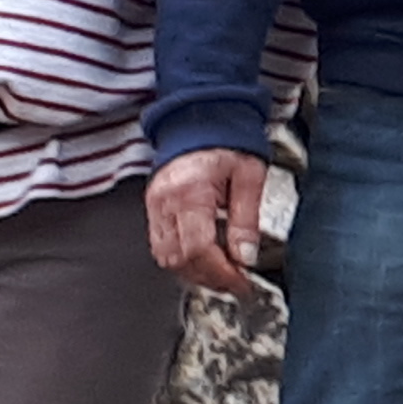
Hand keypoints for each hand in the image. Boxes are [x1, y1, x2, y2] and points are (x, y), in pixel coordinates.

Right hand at [149, 150, 269, 295]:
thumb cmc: (226, 142)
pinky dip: (183, 260)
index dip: (220, 272)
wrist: (200, 120)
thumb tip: (245, 257)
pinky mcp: (153, 208)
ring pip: (166, 257)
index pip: (198, 247)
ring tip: (223, 274)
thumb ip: (246, 220)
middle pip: (179, 258)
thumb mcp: (249, 176)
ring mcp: (155, 206)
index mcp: (191, 191)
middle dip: (209, 277)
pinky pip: (161, 246)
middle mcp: (166, 201)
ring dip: (195, 273)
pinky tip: (205, 260)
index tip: (242, 282)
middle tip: (236, 283)